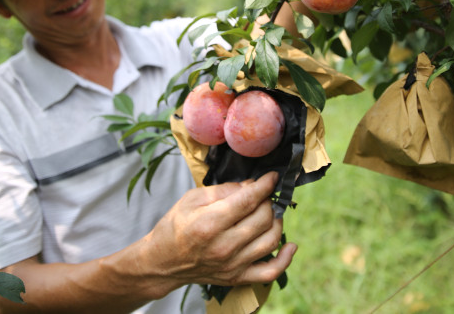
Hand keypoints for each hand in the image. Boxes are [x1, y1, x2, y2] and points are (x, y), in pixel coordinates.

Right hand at [144, 171, 295, 287]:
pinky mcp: (237, 277)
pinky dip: (285, 259)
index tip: (272, 177)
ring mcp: (232, 265)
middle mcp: (223, 246)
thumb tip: (251, 185)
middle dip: (268, 201)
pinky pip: (270, 272)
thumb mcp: (192, 199)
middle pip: (262, 219)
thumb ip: (224, 190)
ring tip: (268, 212)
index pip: (248, 201)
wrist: (163, 262)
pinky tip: (290, 245)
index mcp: (209, 223)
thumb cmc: (176, 226)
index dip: (265, 185)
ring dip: (276, 221)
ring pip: (271, 240)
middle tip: (263, 195)